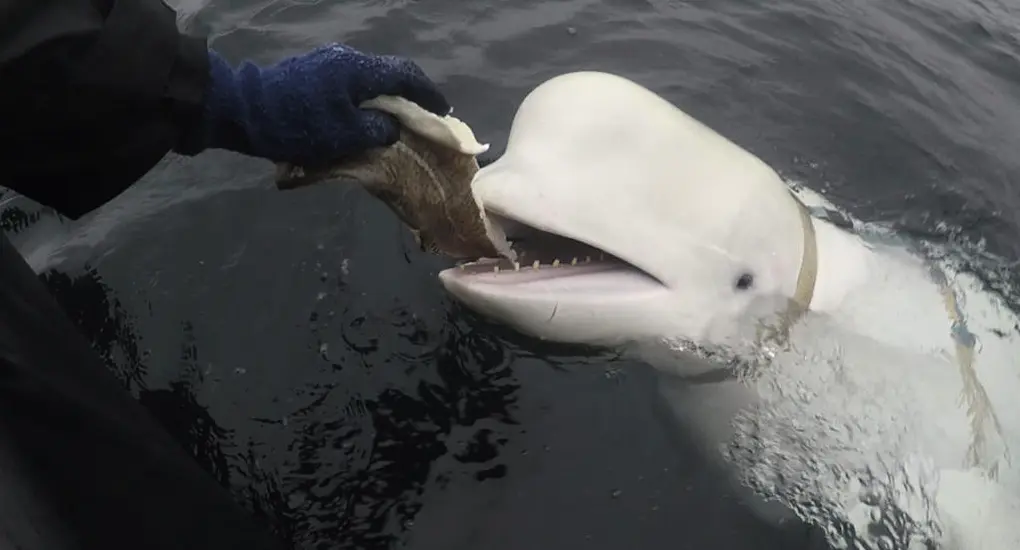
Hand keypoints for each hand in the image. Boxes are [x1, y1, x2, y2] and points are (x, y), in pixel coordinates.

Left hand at [181, 43, 450, 164]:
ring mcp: (328, 62)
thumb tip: (391, 127)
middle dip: (409, 95)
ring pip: (369, 78)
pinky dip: (366, 98)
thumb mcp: (345, 136)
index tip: (442, 111)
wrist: (243, 110)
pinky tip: (363, 116)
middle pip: (389, 73)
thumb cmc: (297, 125)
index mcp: (359, 71)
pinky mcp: (313, 71)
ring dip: (385, 98)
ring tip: (394, 121)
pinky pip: (351, 82)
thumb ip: (378, 130)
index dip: (428, 94)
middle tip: (422, 116)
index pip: (406, 76)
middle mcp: (347, 59)